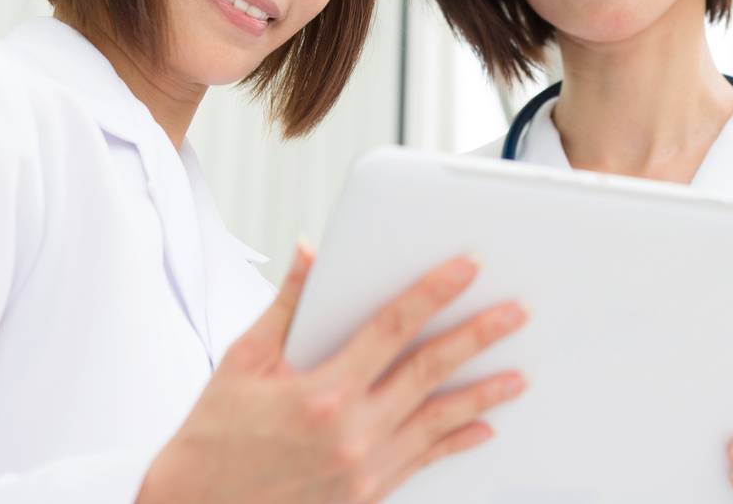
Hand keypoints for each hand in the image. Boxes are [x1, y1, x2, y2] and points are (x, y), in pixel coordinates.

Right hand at [138, 245, 527, 503]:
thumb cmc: (214, 438)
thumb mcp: (243, 362)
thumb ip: (286, 304)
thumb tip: (310, 252)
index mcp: (321, 392)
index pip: (392, 327)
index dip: (434, 292)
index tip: (467, 268)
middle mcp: (351, 433)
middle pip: (429, 371)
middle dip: (478, 336)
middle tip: (515, 313)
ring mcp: (364, 470)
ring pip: (438, 421)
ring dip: (483, 395)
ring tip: (518, 375)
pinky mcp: (367, 497)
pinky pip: (424, 462)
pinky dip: (455, 442)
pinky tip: (483, 428)